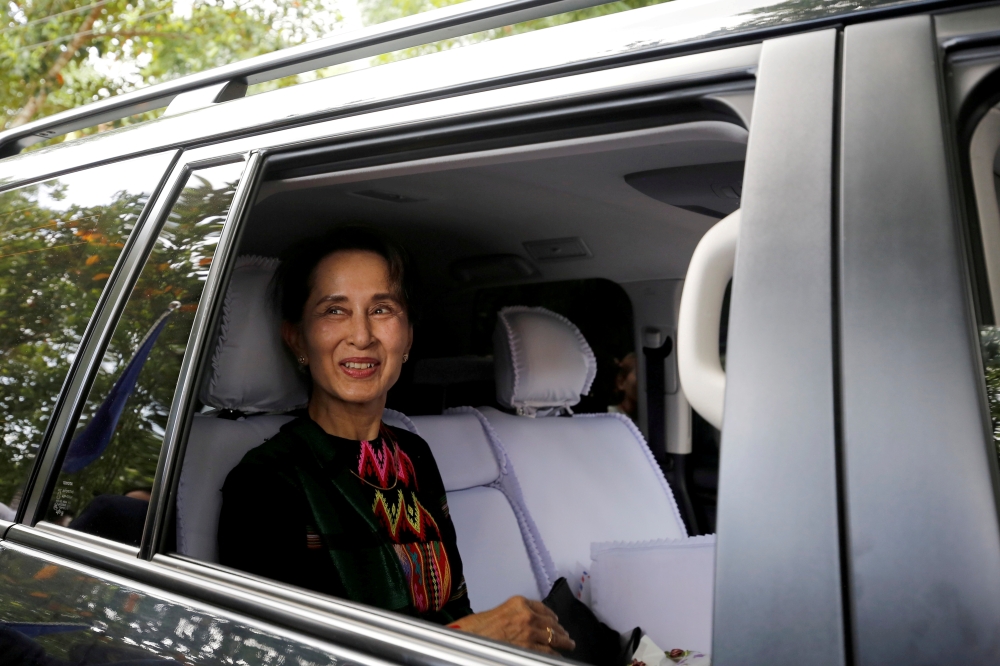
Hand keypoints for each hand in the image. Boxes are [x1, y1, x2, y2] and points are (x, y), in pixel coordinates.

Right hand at [449, 596, 575, 654]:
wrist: (467, 639)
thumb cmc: (475, 628)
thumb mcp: (497, 612)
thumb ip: (513, 615)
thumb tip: (523, 624)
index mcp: (518, 603)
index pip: (542, 608)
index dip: (551, 616)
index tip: (555, 620)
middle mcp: (527, 614)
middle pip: (551, 622)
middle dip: (560, 629)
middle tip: (566, 635)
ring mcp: (529, 631)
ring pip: (553, 636)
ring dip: (563, 641)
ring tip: (568, 644)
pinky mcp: (528, 647)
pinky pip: (547, 651)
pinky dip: (554, 654)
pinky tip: (558, 656)